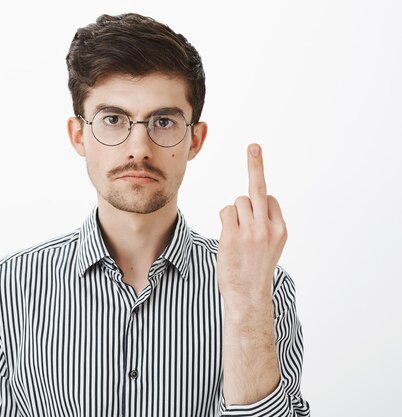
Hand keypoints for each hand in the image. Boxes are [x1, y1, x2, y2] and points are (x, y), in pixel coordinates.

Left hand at [217, 144, 286, 305]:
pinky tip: (228, 238)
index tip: (258, 195)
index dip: (260, 204)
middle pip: (259, 189)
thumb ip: (264, 224)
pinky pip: (226, 211)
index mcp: (281, 229)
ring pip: (238, 202)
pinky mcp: (233, 236)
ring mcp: (251, 232)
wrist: (248, 295)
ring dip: (233, 214)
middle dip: (256, 165)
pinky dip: (225, 219)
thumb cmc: (254, 269)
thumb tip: (250, 204)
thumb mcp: (269, 246)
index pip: (269, 199)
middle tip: (254, 146)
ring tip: (236, 237)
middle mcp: (268, 228)